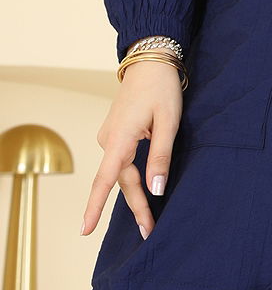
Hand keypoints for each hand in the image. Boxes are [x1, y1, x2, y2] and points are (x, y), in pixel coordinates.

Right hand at [81, 54, 183, 240]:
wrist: (151, 59)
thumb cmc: (161, 87)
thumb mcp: (168, 121)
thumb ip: (161, 156)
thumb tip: (156, 190)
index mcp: (120, 137)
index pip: (104, 179)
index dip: (95, 206)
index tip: (84, 230)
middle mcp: (109, 138)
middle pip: (120, 180)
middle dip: (136, 206)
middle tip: (149, 230)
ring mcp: (110, 135)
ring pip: (122, 172)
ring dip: (135, 193)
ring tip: (149, 218)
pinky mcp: (116, 132)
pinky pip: (122, 161)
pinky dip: (132, 177)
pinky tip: (143, 190)